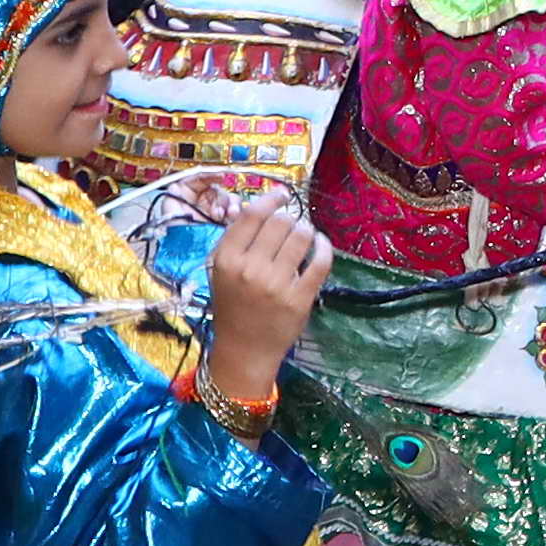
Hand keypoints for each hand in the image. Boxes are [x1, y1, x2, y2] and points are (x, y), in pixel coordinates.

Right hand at [196, 199, 322, 402]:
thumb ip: (236, 240)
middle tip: (292, 225)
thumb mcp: (221, 272)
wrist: (244, 350)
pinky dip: (324, 247)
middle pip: (280, 222)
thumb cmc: (233, 306)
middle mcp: (250, 270)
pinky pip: (320, 261)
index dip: (271, 199)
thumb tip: (257, 204)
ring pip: (302, 236)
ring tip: (305, 235)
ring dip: (307, 230)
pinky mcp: (300, 298)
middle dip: (290, 218)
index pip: (252, 216)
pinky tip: (320, 245)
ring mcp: (276, 285)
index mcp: (226, 260)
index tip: (283, 195)